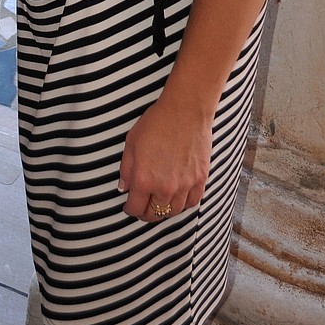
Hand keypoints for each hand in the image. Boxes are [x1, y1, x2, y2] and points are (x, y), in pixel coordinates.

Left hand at [118, 95, 211, 222]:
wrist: (185, 111)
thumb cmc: (157, 122)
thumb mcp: (131, 142)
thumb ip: (126, 169)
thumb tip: (124, 188)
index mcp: (144, 179)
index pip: (135, 208)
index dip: (130, 209)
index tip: (129, 206)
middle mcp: (164, 187)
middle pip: (154, 214)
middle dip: (145, 213)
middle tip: (143, 207)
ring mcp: (184, 186)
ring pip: (173, 212)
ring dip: (164, 210)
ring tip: (159, 203)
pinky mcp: (200, 180)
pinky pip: (191, 203)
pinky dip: (182, 204)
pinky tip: (176, 197)